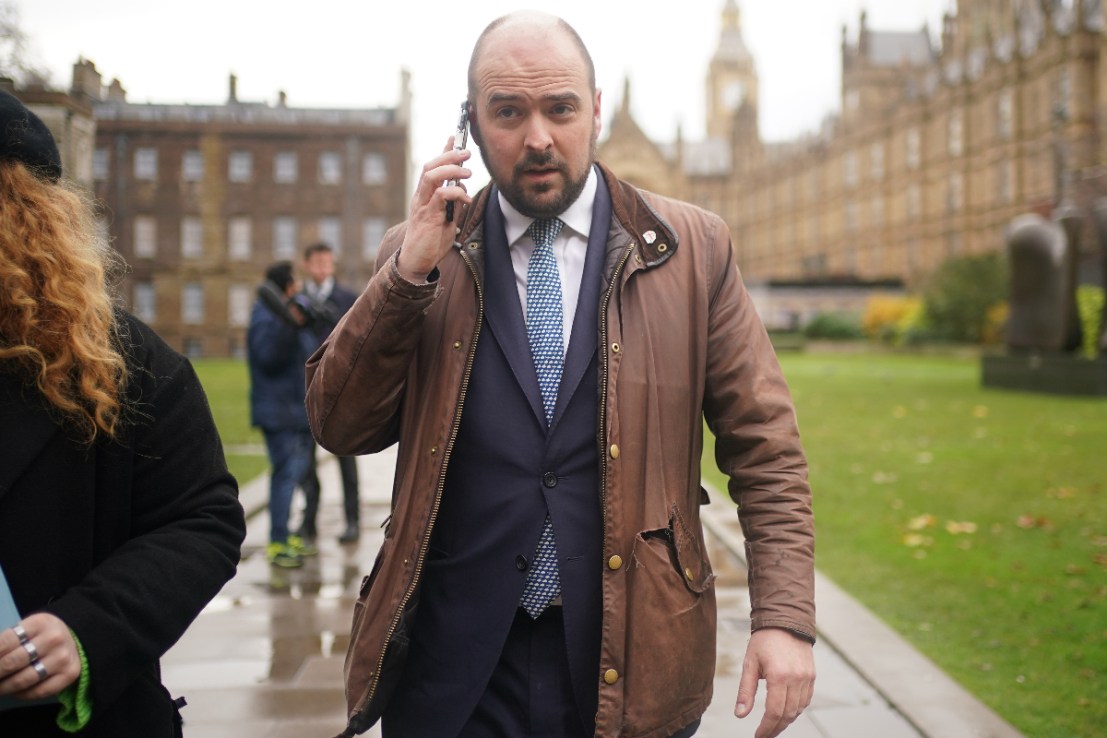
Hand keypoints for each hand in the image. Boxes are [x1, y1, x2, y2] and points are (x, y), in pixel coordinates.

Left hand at [0, 614, 81, 699]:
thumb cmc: (41, 635)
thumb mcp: (26, 629)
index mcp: (40, 622)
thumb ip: (6, 642)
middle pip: (13, 662)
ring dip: (4, 687)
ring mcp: (63, 657)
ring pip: (24, 679)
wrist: (75, 638)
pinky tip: (15, 691)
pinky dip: (22, 694)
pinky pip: (39, 691)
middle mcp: (53, 639)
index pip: (5, 642)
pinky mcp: (69, 674)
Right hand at [396, 137, 472, 282]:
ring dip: (451, 170)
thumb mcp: (446, 220)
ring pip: (431, 176)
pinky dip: (455, 192)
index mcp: (423, 196)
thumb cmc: (430, 242)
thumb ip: (452, 205)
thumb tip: (462, 190)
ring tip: (468, 172)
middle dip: (448, 155)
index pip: (431, 167)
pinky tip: (466, 197)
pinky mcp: (427, 216)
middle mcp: (420, 197)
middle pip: (429, 166)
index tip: (454, 137)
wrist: (416, 262)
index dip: (443, 151)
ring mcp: (422, 206)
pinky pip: (440, 196)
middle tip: (466, 152)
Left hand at [734, 627, 815, 737]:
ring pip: (799, 710)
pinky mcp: (812, 676)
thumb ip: (745, 691)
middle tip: (764, 735)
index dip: (766, 728)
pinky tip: (785, 712)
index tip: (758, 737)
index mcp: (779, 676)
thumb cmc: (764, 641)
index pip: (774, 712)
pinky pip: (806, 700)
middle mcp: (796, 679)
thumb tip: (740, 715)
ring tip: (773, 725)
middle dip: (776, 728)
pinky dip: (796, 710)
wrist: (785, 621)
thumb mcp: (750, 664)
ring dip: (786, 720)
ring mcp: (807, 678)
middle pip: (788, 714)